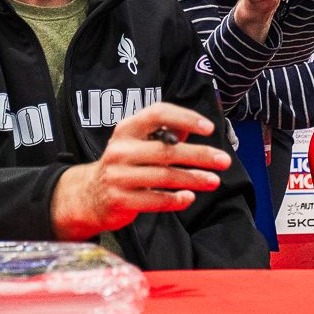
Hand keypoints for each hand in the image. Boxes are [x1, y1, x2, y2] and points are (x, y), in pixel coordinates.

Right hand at [51, 103, 231, 240]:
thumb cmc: (124, 165)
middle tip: (224, 160)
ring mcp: (118, 175)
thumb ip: (164, 134)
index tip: (209, 128)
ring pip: (164, 176)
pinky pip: (155, 200)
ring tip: (214, 180)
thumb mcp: (137, 143)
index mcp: (127, 129)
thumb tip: (196, 126)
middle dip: (199, 155)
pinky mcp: (120, 199)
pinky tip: (190, 197)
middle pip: (167, 150)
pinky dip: (175, 199)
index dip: (185, 118)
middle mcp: (120, 149)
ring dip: (194, 178)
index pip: (158, 114)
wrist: (89, 194)